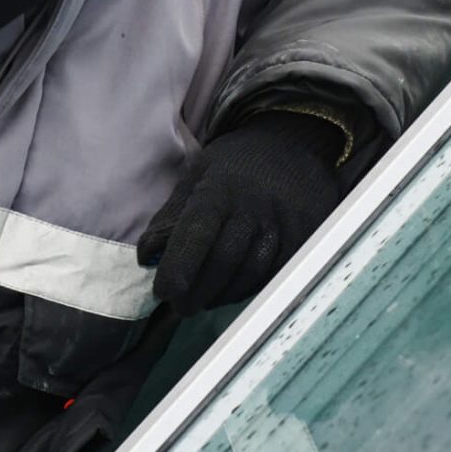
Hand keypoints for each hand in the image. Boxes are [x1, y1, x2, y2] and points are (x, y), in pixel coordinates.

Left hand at [136, 111, 344, 313]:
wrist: (294, 145)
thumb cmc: (237, 163)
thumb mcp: (197, 173)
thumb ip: (172, 214)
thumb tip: (148, 257)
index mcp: (221, 189)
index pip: (197, 233)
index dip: (179, 267)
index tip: (163, 291)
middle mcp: (255, 208)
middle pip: (223, 261)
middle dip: (196, 292)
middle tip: (180, 306)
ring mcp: (283, 226)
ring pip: (248, 275)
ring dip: (221, 295)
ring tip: (203, 299)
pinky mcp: (302, 241)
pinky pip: (272, 276)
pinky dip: (247, 290)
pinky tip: (231, 289)